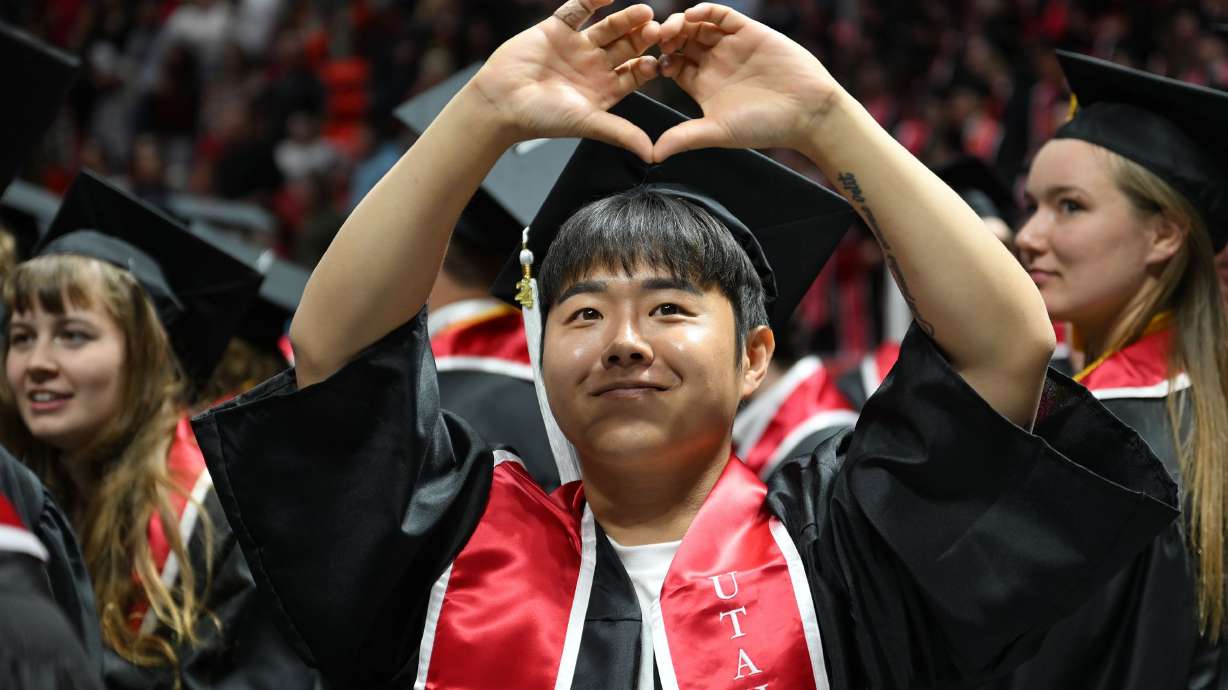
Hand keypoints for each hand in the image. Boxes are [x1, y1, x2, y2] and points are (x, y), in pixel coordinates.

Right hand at [469, 0, 660, 161]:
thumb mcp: (587, 123)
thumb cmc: (541, 117)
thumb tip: (653, 154)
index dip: (649, 66)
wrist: (501, 101)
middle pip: (626, 48)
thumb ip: (621, 133)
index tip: (661, 61)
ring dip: (626, 19)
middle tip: (657, 31)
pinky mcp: (557, 28)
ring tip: (644, 12)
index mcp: (604, 89)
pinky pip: (578, 9)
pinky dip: (592, 0)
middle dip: (641, 39)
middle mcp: (594, 66)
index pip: (635, 74)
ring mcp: (577, 46)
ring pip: (608, 27)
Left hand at [654, 3, 839, 160]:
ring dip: (680, 23)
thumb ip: (685, 137)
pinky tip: (694, 16)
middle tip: (655, 40)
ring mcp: (730, 45)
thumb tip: (652, 155)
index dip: (656, 61)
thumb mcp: (718, 131)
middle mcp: (714, 63)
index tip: (647, 64)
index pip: (670, 66)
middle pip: (679, 42)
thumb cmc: (765, 126)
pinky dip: (705, 11)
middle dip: (664, 38)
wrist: (807, 110)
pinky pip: (721, 14)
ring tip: (671, 29)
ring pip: (696, 26)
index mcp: (702, 86)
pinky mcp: (748, 31)